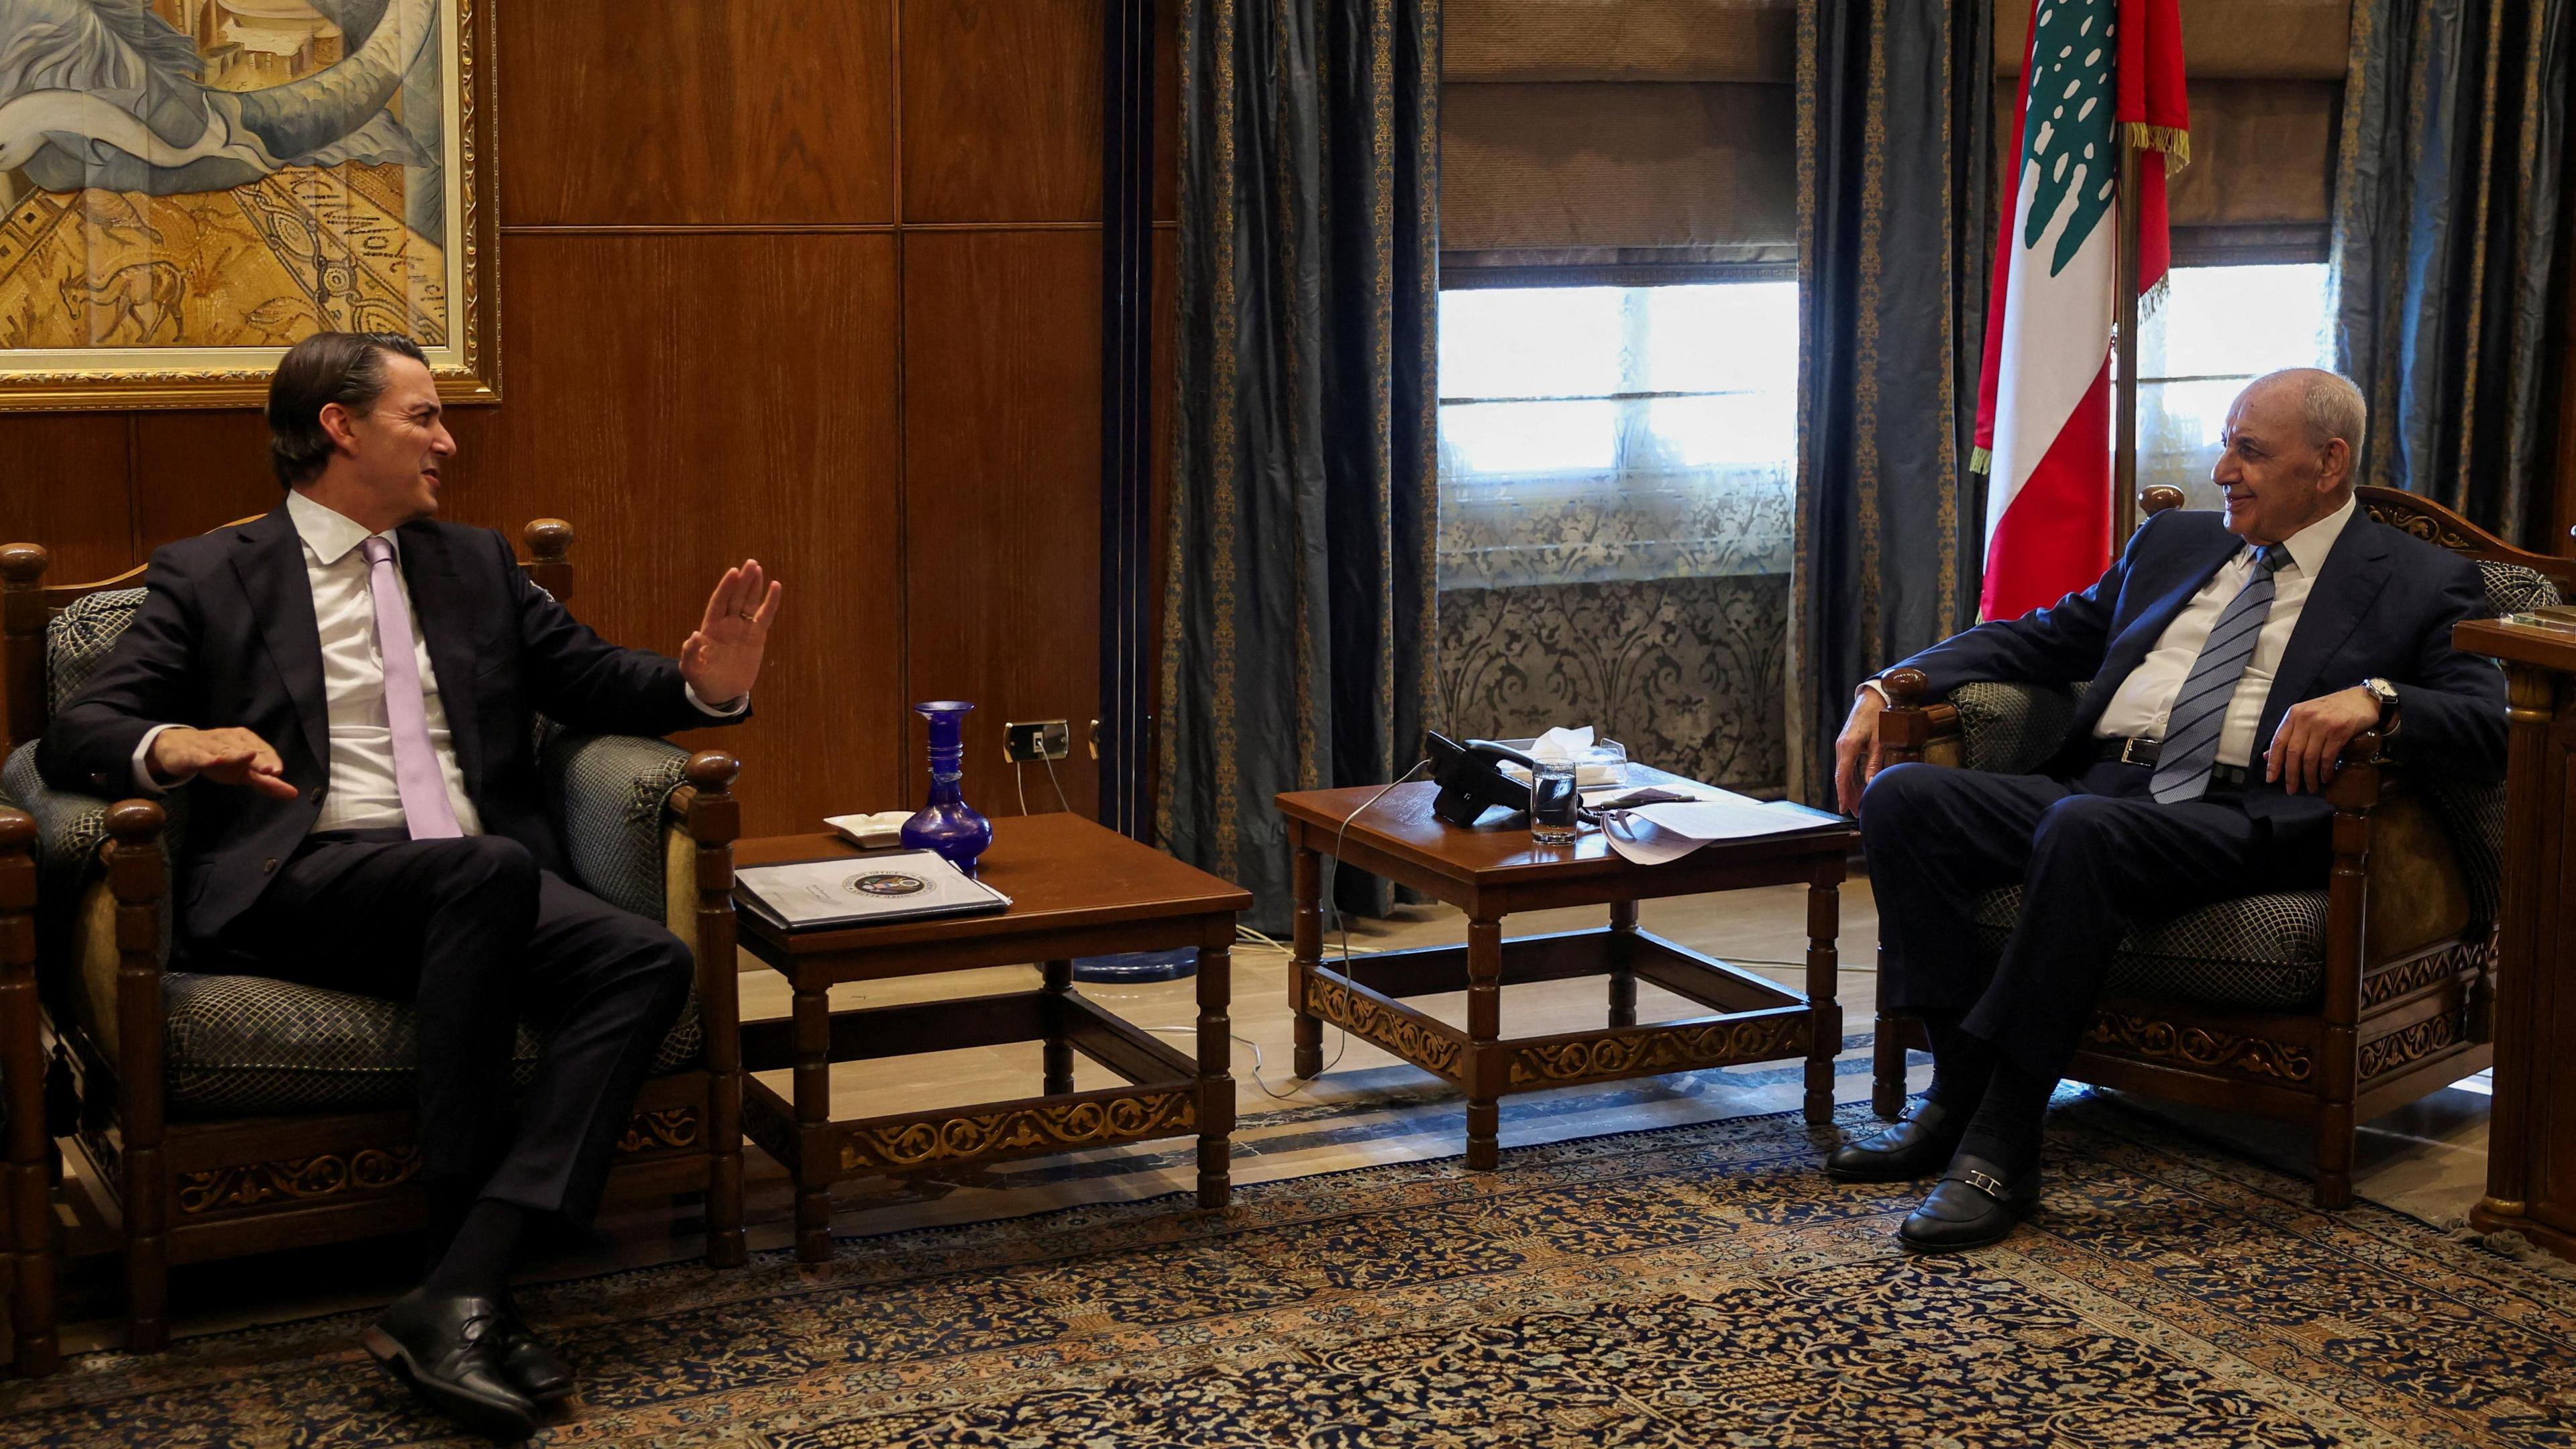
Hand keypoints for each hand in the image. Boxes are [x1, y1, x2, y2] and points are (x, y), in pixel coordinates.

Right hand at [147, 727, 297, 798]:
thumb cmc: (217, 759)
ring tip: (249, 757)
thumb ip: (266, 783)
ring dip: (236, 755)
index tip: (278, 773)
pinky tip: (215, 760)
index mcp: (245, 741)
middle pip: (246, 750)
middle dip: (259, 759)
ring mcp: (210, 744)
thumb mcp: (243, 772)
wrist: (178, 748)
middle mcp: (230, 738)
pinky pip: (200, 755)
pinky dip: (207, 757)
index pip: (263, 750)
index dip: (271, 761)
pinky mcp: (191, 753)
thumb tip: (293, 794)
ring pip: (225, 750)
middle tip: (270, 771)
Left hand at [680, 559, 782, 706]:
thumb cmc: (703, 680)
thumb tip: (694, 636)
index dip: (726, 588)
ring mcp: (742, 628)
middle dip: (743, 580)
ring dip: (754, 586)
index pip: (719, 602)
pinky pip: (765, 616)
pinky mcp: (756, 636)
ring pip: (750, 603)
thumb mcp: (691, 669)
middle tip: (751, 563)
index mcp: (711, 628)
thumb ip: (690, 653)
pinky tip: (776, 587)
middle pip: (736, 597)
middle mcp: (727, 623)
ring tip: (758, 568)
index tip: (733, 573)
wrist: (721, 692)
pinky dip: (771, 602)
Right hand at [1833, 686, 1887, 815]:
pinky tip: (1859, 788)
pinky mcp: (1848, 745)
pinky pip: (1848, 765)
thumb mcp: (1881, 740)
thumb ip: (1875, 762)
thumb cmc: (1880, 715)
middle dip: (1848, 795)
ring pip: (1844, 772)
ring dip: (1851, 788)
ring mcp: (1843, 746)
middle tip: (1855, 812)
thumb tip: (1871, 783)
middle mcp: (1842, 747)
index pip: (1842, 776)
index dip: (1843, 793)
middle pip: (1842, 777)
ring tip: (1858, 804)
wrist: (1873, 697)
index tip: (1843, 808)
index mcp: (1849, 746)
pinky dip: (1852, 778)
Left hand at [2264, 686, 2381, 794]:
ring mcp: (2323, 724)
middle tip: (2291, 790)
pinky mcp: (2340, 731)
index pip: (2278, 742)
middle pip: (2293, 752)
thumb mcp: (2306, 716)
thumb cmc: (2332, 708)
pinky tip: (2325, 778)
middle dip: (2291, 775)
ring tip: (2311, 787)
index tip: (2270, 779)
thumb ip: (2289, 734)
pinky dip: (2325, 770)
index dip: (2273, 762)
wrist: (2363, 699)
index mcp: (2294, 714)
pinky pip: (2327, 756)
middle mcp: (2306, 718)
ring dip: (2309, 776)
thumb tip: (2267, 756)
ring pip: (2310, 757)